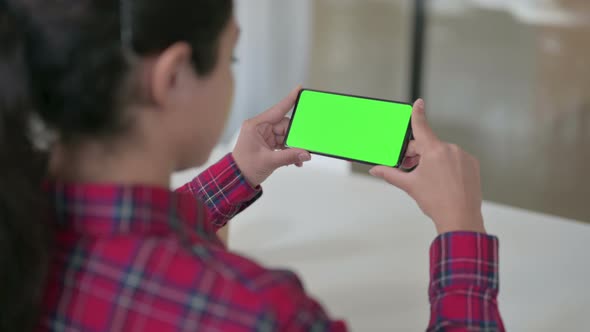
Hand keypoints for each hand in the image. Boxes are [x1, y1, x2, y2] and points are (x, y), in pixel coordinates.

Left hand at [232, 86, 311, 186]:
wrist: (237, 180)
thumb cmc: (245, 167)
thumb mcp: (269, 161)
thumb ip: (289, 157)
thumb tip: (305, 154)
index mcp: (256, 126)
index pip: (277, 110)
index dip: (289, 99)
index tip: (300, 89)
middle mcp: (260, 128)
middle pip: (284, 125)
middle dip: (294, 136)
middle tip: (304, 144)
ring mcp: (264, 136)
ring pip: (285, 135)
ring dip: (293, 146)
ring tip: (299, 158)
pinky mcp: (268, 144)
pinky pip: (283, 143)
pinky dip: (289, 151)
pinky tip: (295, 160)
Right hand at [369, 99, 485, 234]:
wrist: (460, 219)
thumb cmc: (437, 202)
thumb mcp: (410, 185)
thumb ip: (390, 174)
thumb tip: (376, 170)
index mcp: (434, 151)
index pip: (422, 126)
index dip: (418, 113)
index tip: (418, 103)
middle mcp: (451, 150)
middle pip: (428, 145)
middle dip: (416, 154)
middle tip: (409, 168)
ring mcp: (463, 157)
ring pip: (442, 153)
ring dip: (432, 161)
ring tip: (427, 179)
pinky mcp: (472, 165)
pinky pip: (456, 160)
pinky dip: (447, 166)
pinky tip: (442, 180)